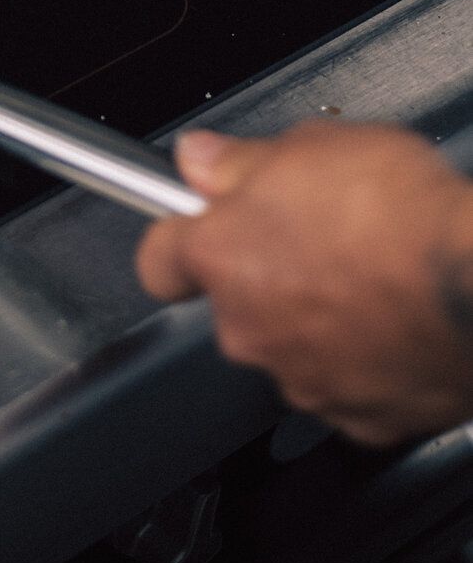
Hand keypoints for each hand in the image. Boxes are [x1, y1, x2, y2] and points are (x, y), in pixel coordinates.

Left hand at [138, 122, 472, 445]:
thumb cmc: (404, 215)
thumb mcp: (310, 145)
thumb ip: (240, 160)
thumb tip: (203, 159)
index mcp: (224, 256)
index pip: (158, 257)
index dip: (177, 233)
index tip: (196, 220)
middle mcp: (250, 328)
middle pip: (232, 300)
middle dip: (262, 268)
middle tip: (313, 231)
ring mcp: (303, 379)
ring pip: (288, 342)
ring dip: (312, 313)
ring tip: (365, 273)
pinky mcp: (360, 417)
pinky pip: (343, 381)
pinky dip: (361, 356)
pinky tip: (393, 318)